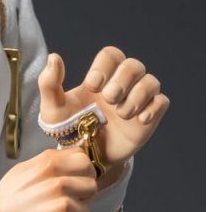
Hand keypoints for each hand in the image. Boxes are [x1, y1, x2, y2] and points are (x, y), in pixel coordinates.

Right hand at [0, 148, 97, 211]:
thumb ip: (49, 161)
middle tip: (65, 201)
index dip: (83, 171)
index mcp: (49, 164)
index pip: (85, 160)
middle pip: (92, 185)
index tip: (76, 179)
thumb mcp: (23, 168)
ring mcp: (64, 205)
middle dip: (82, 194)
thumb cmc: (9, 197)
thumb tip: (73, 156)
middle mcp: (59, 182)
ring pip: (87, 210)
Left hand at [38, 47, 169, 168]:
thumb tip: (54, 56)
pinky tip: (139, 120)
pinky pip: (162, 102)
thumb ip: (49, 83)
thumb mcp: (53, 109)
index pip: (111, 55)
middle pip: (133, 65)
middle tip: (109, 99)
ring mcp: (136, 100)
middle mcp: (121, 85)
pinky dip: (153, 108)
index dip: (104, 66)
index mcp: (100, 77)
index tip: (92, 86)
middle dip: (122, 80)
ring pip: (151, 81)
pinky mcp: (148, 117)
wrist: (86, 157)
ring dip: (137, 96)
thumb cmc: (69, 130)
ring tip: (122, 114)